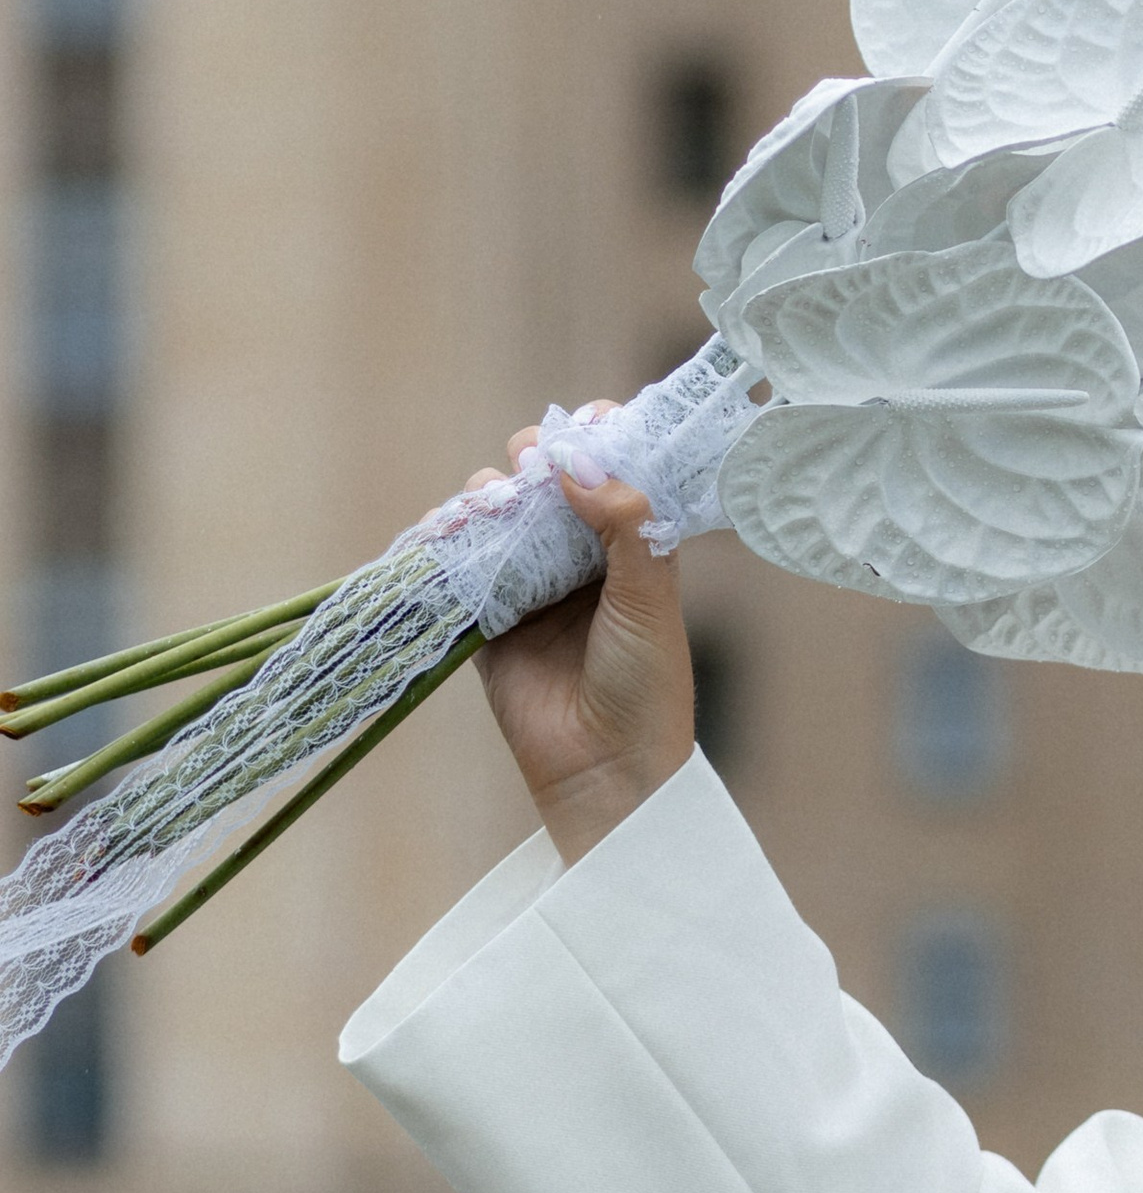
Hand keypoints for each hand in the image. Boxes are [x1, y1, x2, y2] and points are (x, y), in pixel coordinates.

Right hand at [464, 418, 695, 866]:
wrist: (606, 771)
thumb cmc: (647, 684)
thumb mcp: (648, 597)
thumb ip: (623, 524)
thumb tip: (577, 460)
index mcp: (633, 548)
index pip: (612, 473)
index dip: (598, 440)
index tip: (587, 422)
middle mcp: (579, 560)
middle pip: (544, 485)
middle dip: (531, 461)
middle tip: (529, 464)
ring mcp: (530, 588)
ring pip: (495, 517)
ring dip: (484, 498)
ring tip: (488, 504)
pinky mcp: (486, 622)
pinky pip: (457, 569)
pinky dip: (443, 542)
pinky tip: (443, 531)